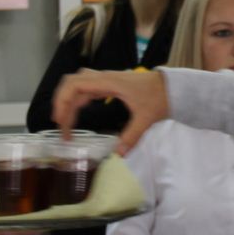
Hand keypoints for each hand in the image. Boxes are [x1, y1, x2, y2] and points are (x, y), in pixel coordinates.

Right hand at [52, 69, 168, 153]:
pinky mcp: (110, 84)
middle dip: (61, 102)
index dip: (63, 101)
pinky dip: (78, 99)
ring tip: (66, 122)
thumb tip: (118, 155)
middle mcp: (104, 78)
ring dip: (68, 100)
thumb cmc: (160, 97)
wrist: (173, 86)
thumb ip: (132, 136)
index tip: (60, 120)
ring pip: (78, 84)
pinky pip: (87, 88)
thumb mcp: (146, 118)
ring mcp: (107, 80)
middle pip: (72, 82)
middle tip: (61, 125)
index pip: (75, 85)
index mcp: (109, 82)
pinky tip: (78, 112)